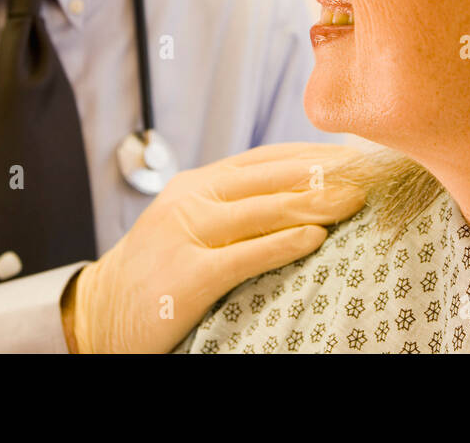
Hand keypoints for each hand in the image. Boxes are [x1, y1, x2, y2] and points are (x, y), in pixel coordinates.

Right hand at [62, 142, 366, 352]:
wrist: (100, 314)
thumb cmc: (158, 272)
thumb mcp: (192, 224)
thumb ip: (235, 207)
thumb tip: (305, 195)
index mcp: (197, 183)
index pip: (266, 159)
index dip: (314, 154)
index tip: (356, 155)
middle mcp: (191, 199)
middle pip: (270, 178)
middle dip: (324, 173)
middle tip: (369, 174)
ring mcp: (186, 234)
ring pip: (262, 210)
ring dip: (315, 204)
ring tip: (355, 201)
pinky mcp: (186, 275)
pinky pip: (243, 256)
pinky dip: (282, 245)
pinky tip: (314, 240)